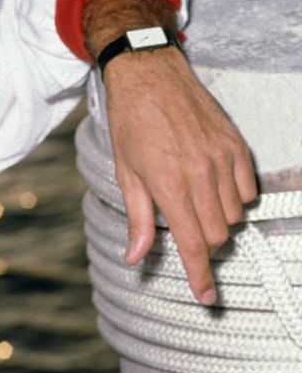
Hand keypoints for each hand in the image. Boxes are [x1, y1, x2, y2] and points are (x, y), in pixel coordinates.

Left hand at [103, 46, 256, 303]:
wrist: (149, 75)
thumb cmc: (131, 124)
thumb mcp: (125, 173)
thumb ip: (136, 219)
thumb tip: (134, 258)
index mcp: (169, 185)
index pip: (193, 244)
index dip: (201, 276)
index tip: (207, 297)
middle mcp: (201, 174)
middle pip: (217, 235)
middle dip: (204, 244)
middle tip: (185, 231)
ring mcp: (223, 159)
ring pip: (233, 215)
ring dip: (217, 220)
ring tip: (193, 200)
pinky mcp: (236, 145)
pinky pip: (248, 190)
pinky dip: (234, 197)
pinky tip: (213, 185)